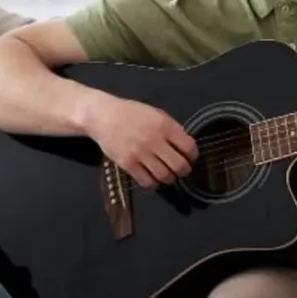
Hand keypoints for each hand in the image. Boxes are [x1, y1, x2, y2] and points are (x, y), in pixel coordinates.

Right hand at [80, 96, 196, 188]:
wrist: (103, 116)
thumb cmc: (131, 113)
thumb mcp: (155, 113)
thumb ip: (171, 128)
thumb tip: (185, 145)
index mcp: (164, 126)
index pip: (189, 147)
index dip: (193, 155)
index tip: (189, 157)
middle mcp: (154, 140)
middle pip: (179, 165)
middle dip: (184, 170)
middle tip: (180, 170)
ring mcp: (140, 153)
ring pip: (164, 176)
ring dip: (168, 178)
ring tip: (165, 174)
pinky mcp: (128, 164)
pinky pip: (147, 182)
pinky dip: (153, 184)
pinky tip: (151, 178)